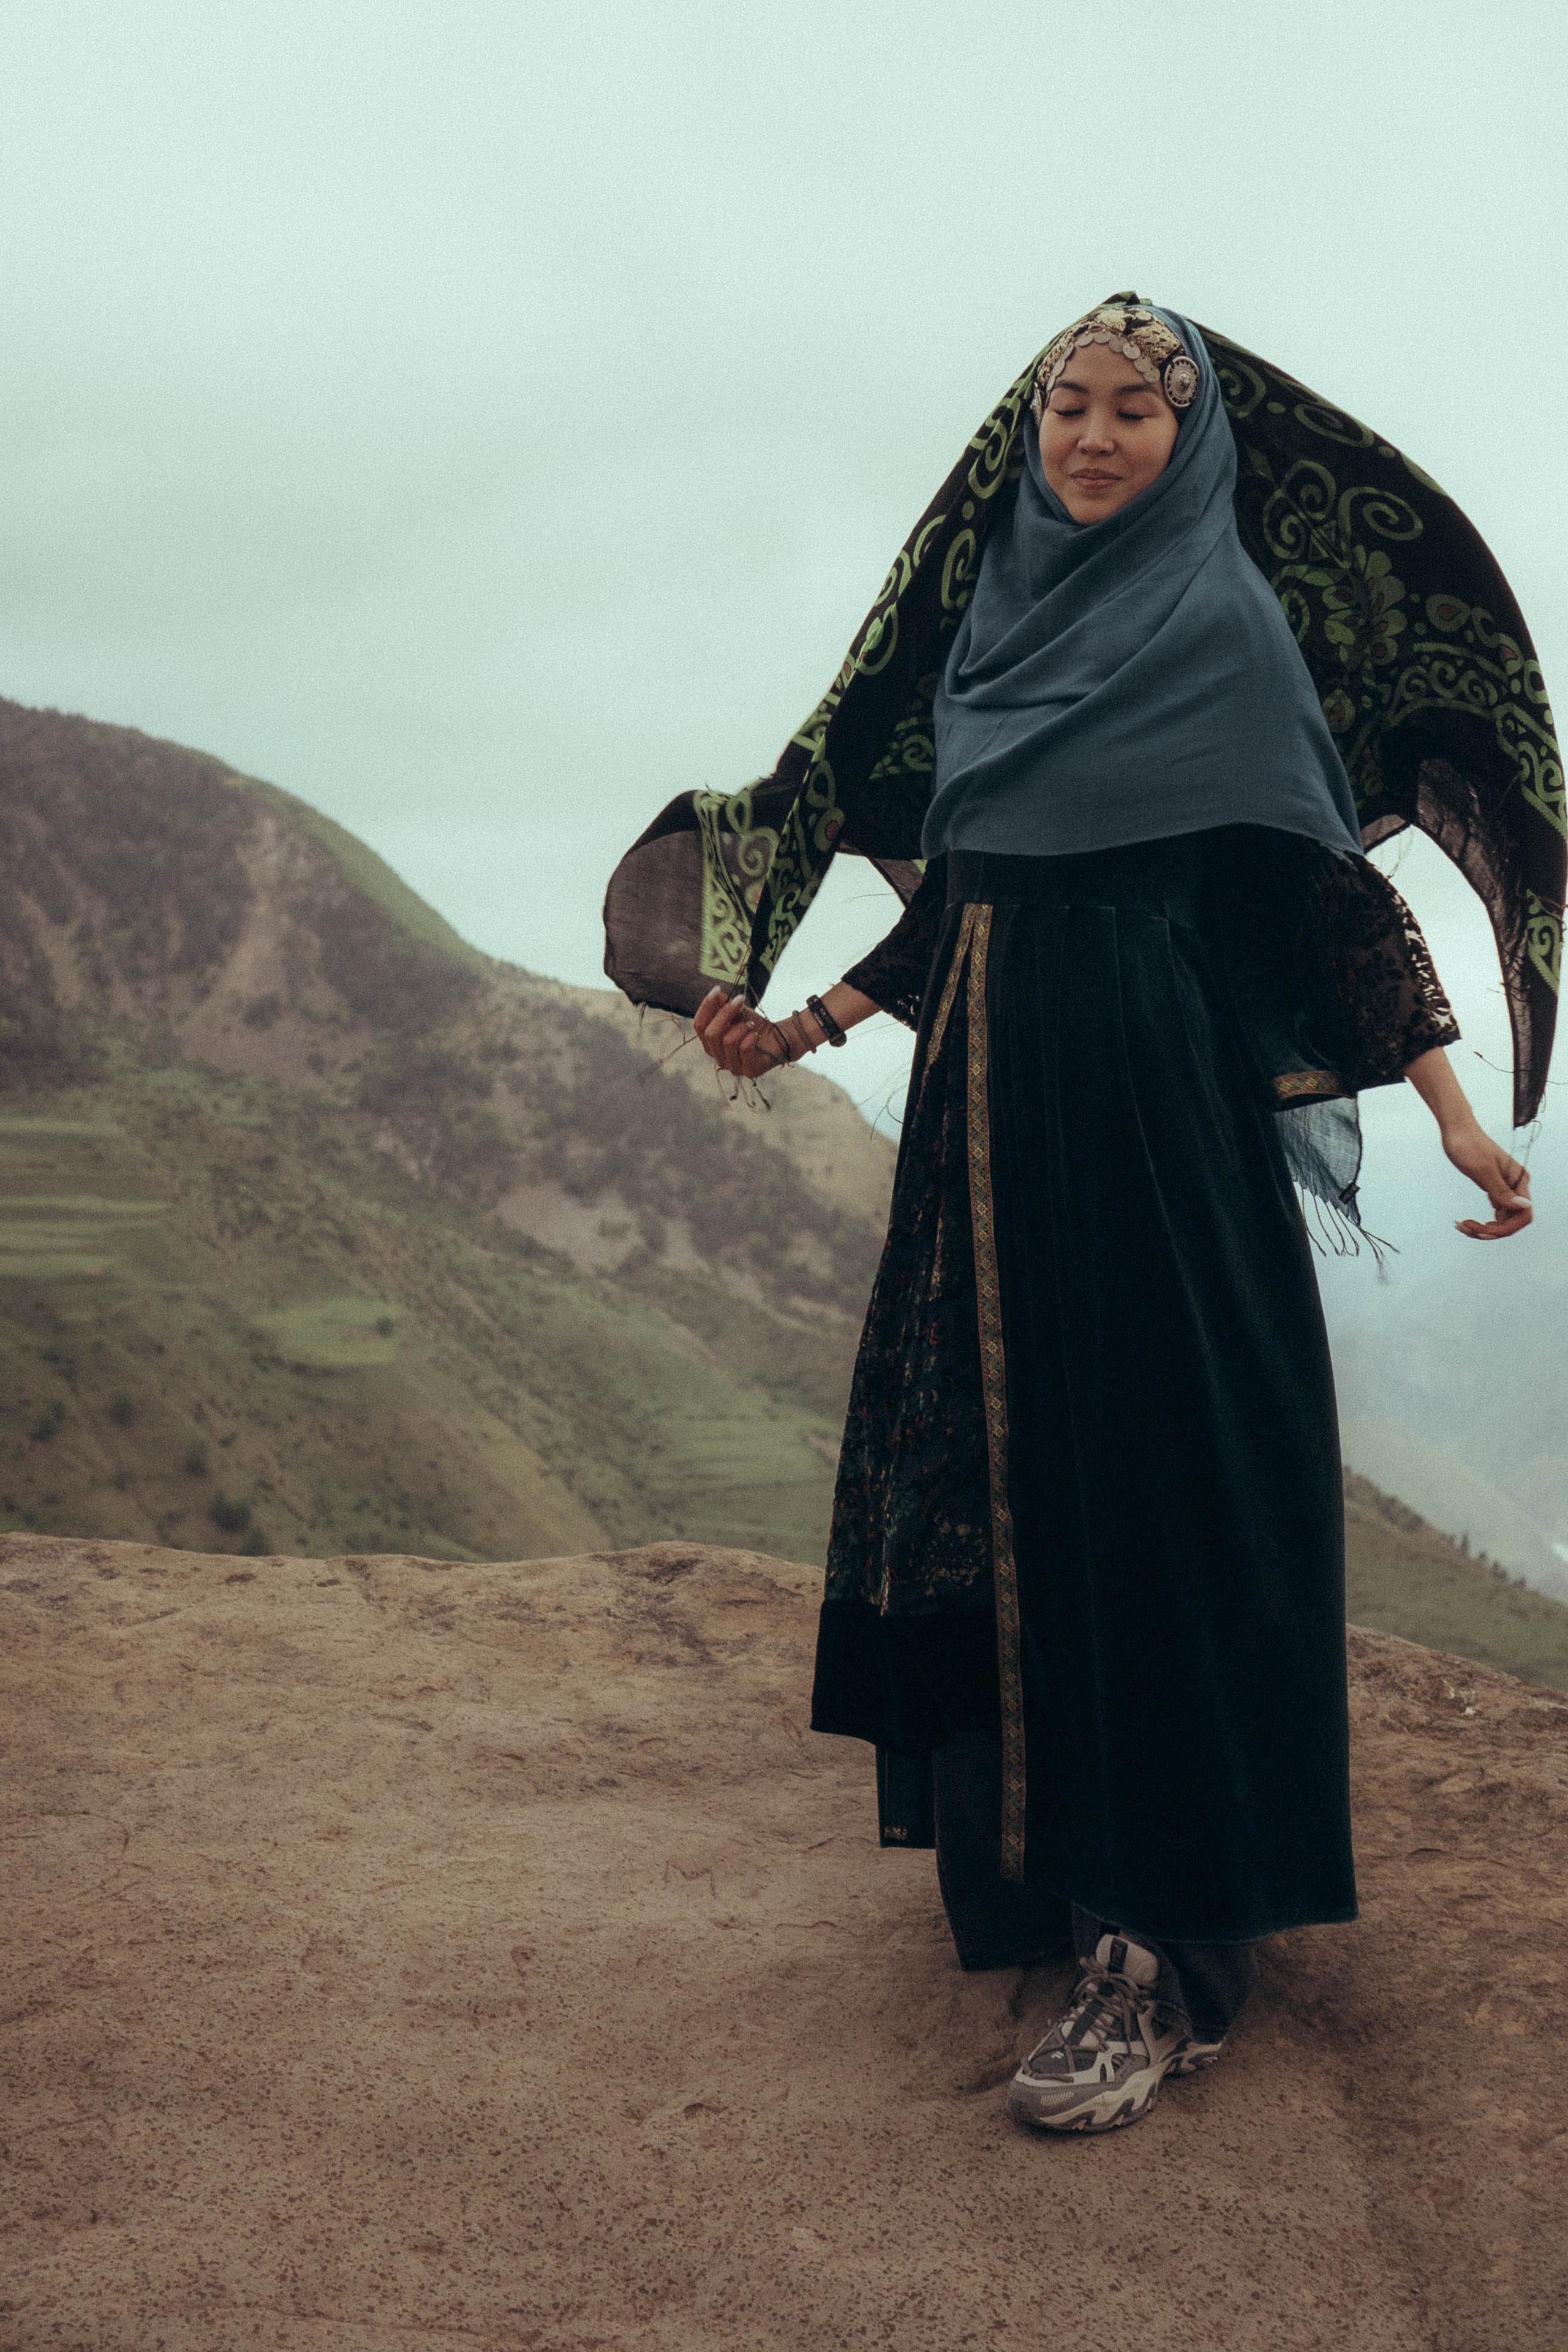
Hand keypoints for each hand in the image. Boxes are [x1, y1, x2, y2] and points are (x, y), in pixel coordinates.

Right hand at [692, 986, 793, 1079]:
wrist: (779, 1039)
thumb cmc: (754, 1026)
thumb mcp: (738, 1012)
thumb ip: (724, 1004)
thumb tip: (717, 994)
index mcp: (711, 1044)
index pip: (699, 1026)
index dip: (705, 1007)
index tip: (717, 989)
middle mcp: (718, 1057)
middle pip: (711, 1034)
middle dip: (725, 1014)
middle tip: (740, 1000)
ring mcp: (733, 1067)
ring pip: (728, 1042)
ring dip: (741, 1027)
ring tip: (750, 1024)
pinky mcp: (749, 1071)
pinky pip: (744, 1049)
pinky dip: (751, 1037)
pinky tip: (756, 1035)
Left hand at [1442, 1121, 1531, 1239]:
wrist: (1456, 1130)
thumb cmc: (1469, 1145)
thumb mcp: (1483, 1170)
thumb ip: (1502, 1191)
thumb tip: (1524, 1206)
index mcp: (1519, 1180)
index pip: (1523, 1215)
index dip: (1506, 1228)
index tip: (1483, 1229)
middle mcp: (1515, 1186)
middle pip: (1512, 1221)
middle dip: (1491, 1230)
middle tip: (1466, 1227)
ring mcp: (1504, 1188)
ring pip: (1501, 1220)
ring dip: (1483, 1228)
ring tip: (1462, 1226)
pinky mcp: (1493, 1188)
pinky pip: (1493, 1213)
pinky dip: (1479, 1221)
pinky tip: (1463, 1222)